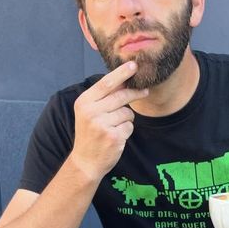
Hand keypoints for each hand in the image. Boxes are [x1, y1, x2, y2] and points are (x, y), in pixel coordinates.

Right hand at [70, 61, 147, 180]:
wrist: (85, 162)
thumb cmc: (90, 134)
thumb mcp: (89, 113)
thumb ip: (103, 97)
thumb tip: (124, 79)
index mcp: (84, 102)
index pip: (106, 83)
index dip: (121, 73)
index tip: (134, 65)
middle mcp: (91, 112)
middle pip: (121, 96)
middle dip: (135, 93)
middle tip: (144, 91)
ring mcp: (102, 125)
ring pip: (128, 112)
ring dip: (127, 119)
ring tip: (115, 127)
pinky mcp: (113, 136)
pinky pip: (129, 126)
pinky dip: (126, 131)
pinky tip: (116, 137)